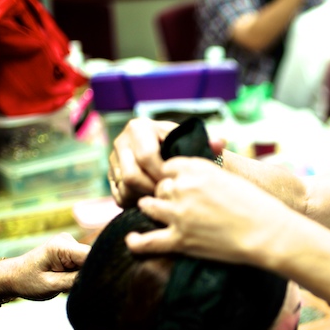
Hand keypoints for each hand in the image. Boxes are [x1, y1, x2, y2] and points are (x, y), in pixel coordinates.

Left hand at [0, 233, 89, 301]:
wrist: (12, 276)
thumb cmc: (27, 282)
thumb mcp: (52, 285)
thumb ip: (76, 280)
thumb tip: (99, 278)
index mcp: (61, 246)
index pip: (92, 256)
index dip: (97, 271)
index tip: (94, 285)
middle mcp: (67, 240)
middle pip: (92, 259)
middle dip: (87, 274)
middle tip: (71, 287)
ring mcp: (69, 243)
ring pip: (88, 262)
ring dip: (81, 275)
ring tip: (65, 283)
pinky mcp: (70, 249)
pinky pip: (83, 263)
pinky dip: (78, 273)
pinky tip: (65, 278)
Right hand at [109, 118, 228, 207]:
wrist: (171, 155)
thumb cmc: (185, 149)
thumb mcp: (194, 143)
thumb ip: (208, 144)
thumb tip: (219, 142)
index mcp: (140, 127)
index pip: (147, 156)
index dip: (163, 174)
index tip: (177, 183)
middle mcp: (122, 141)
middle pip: (132, 175)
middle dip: (152, 189)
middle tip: (169, 195)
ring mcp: (113, 159)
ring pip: (125, 188)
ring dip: (145, 197)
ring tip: (163, 198)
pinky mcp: (111, 175)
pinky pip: (119, 196)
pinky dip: (136, 202)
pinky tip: (152, 200)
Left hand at [125, 158, 287, 266]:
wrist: (266, 232)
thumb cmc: (257, 206)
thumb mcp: (230, 178)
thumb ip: (207, 176)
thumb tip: (195, 180)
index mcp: (197, 168)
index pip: (169, 167)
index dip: (171, 175)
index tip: (176, 182)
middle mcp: (183, 187)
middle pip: (159, 187)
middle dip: (163, 194)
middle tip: (171, 202)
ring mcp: (179, 213)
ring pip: (150, 207)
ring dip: (150, 209)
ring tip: (149, 211)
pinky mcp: (180, 239)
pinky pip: (149, 241)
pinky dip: (137, 241)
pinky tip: (131, 239)